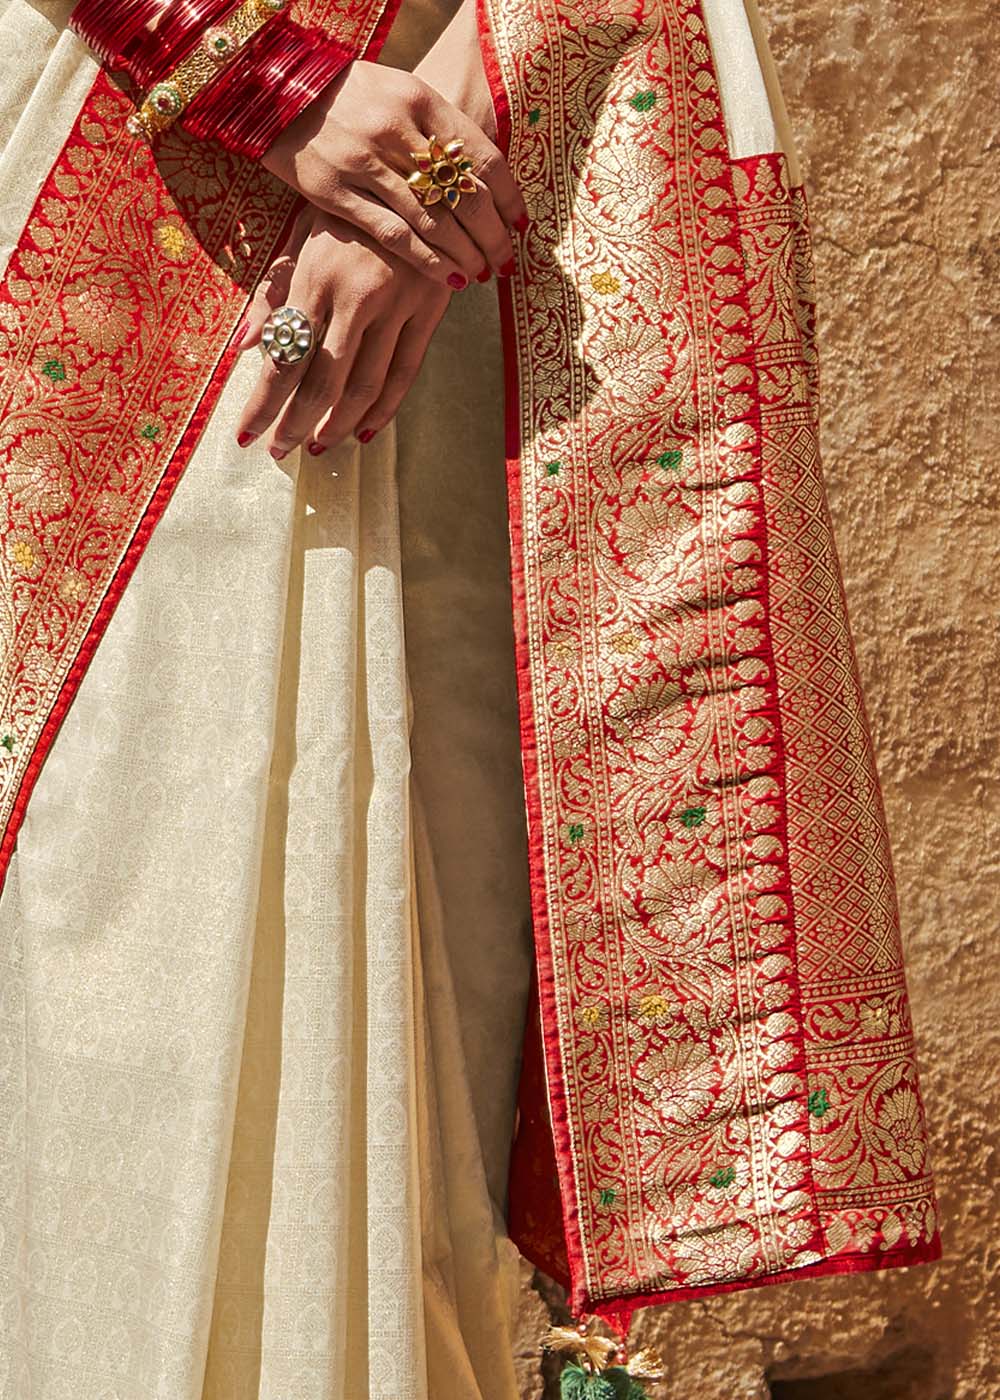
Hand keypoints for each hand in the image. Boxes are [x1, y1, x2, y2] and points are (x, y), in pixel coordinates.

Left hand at [234, 206, 451, 457]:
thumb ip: (273, 291)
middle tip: (280, 452)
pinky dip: (384, 409)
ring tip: (318, 447)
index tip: (246, 435)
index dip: (263, 402)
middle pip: (322, 381)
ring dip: (338, 424)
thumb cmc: (351, 204)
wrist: (424, 173)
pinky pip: (405, 373)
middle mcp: (355, 295)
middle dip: (296, 423)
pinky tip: (364, 431)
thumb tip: (243, 346)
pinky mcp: (429, 312)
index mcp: (316, 275)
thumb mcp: (302, 234)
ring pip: (365, 385)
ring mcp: (397, 306)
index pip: (283, 355)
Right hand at [261, 55, 527, 289]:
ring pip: (433, 220)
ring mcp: (364, 163)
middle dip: (492, 236)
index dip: (508, 199)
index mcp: (421, 100)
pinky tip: (449, 278)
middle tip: (504, 262)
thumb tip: (482, 175)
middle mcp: (396, 130)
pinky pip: (394, 235)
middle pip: (464, 194)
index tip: (520, 227)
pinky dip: (427, 261)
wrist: (279, 90)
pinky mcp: (336, 193)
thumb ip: (439, 131)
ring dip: (465, 254)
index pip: (483, 158)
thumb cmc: (351, 97)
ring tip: (481, 274)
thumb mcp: (401, 94)